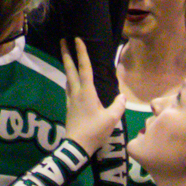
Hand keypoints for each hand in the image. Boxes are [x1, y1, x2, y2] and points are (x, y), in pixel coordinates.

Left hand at [60, 38, 124, 152]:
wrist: (76, 146)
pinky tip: (71, 82)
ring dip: (67, 66)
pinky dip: (69, 79)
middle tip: (62, 40)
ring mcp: (71, 100)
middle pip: (70, 69)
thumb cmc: (94, 131)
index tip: (77, 38)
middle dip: (66, 54)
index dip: (81, 52)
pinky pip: (68, 88)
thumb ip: (118, 106)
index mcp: (86, 92)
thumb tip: (123, 96)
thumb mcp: (111, 119)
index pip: (84, 68)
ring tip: (67, 58)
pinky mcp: (69, 107)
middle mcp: (76, 92)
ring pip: (67, 78)